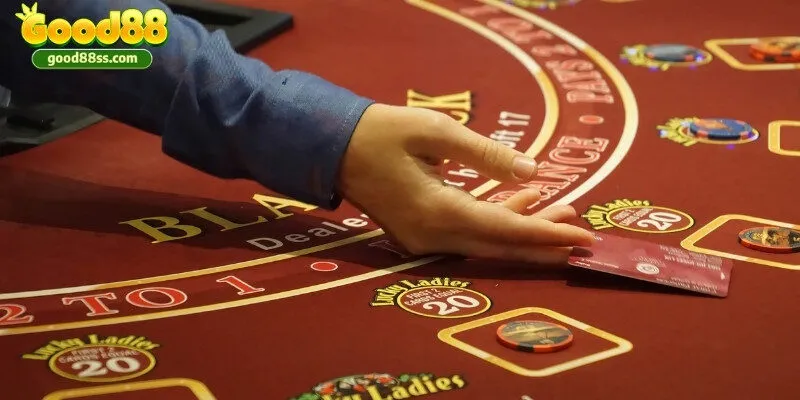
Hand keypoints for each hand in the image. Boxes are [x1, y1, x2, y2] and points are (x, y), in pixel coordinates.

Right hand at [337, 103, 593, 262]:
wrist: (333, 146)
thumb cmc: (382, 131)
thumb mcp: (437, 131)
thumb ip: (487, 154)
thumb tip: (533, 171)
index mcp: (437, 211)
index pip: (504, 229)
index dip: (546, 234)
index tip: (583, 238)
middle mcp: (432, 235)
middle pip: (499, 245)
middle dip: (542, 240)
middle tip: (582, 233)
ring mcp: (423, 238)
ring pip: (485, 241)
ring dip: (521, 228)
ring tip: (561, 210)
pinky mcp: (419, 232)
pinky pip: (467, 232)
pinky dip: (495, 220)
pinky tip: (520, 203)